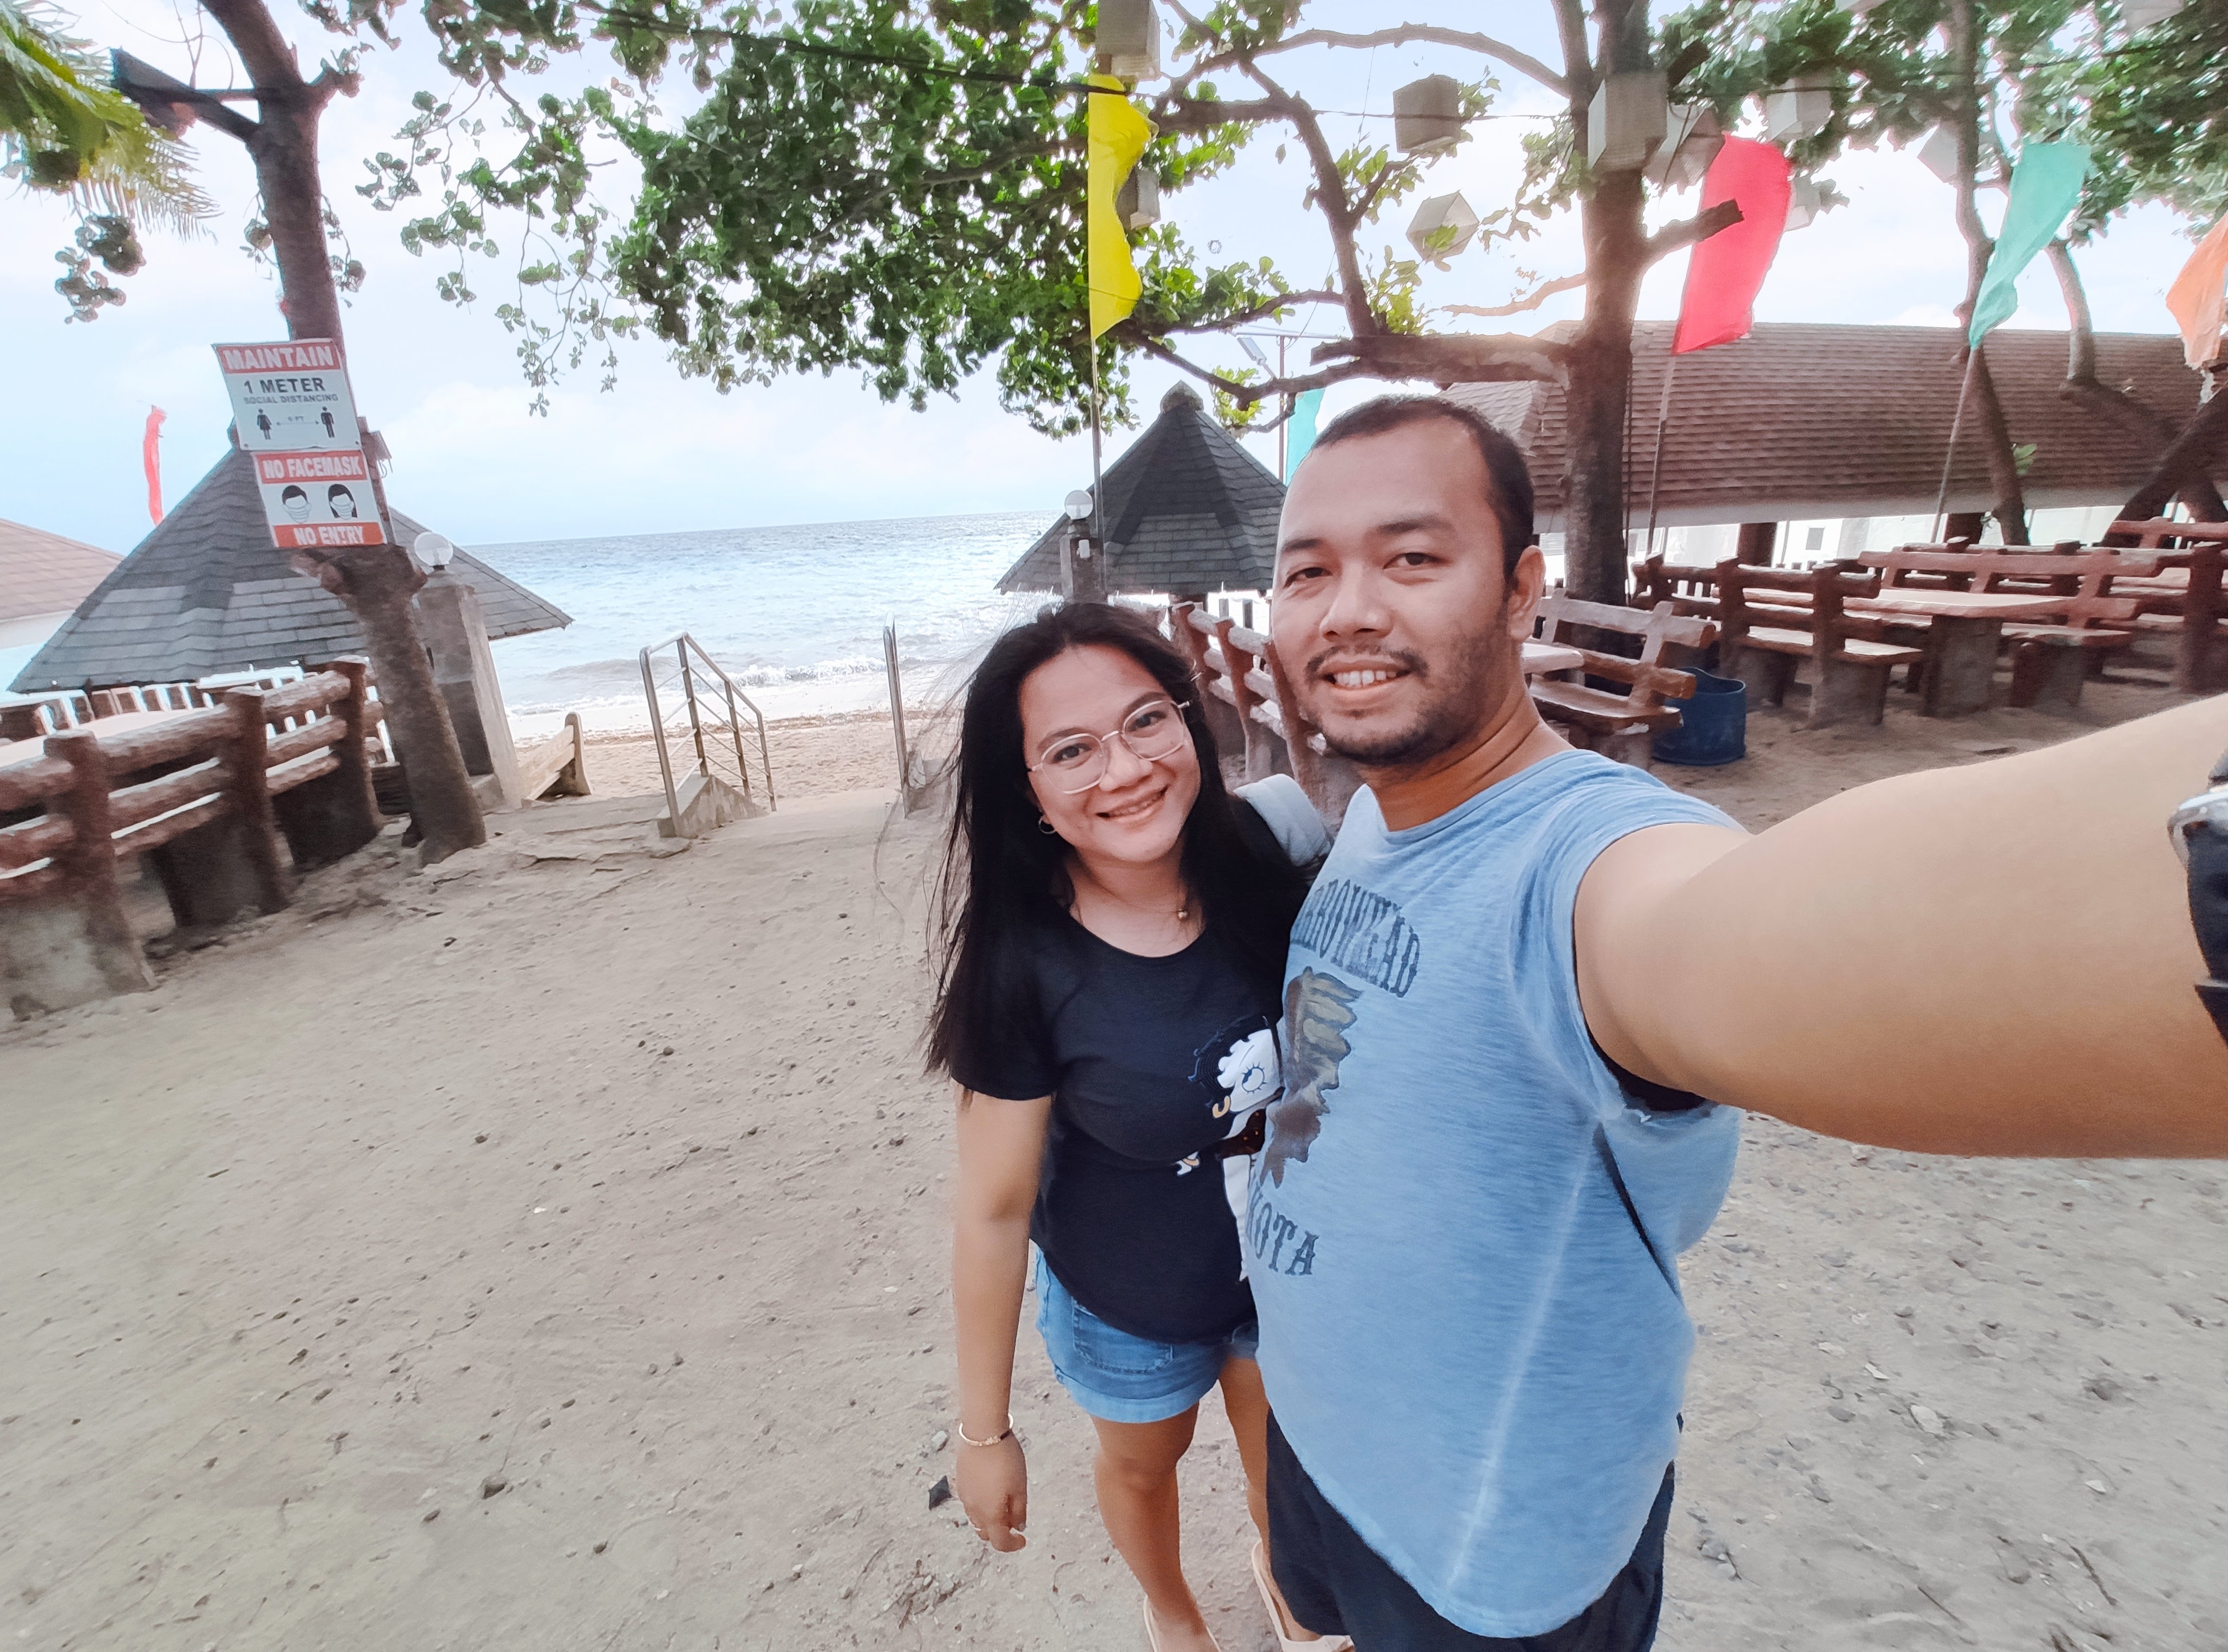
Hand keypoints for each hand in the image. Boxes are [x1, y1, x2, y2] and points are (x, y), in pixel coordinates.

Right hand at [953, 1434, 1027, 1551]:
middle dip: (1000, 1533)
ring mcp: (964, 1496)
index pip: (999, 1542)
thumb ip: (1019, 1510)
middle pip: (985, 1533)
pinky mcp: (960, 1483)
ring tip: (1003, 1504)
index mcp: (990, 1514)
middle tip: (1014, 1521)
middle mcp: (974, 1510)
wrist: (982, 1432)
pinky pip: (970, 1504)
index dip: (1012, 1545)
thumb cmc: (1005, 1459)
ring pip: (976, 1519)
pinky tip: (991, 1490)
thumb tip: (1018, 1526)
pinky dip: (981, 1506)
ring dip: (989, 1520)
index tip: (1023, 1539)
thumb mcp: (1020, 1486)